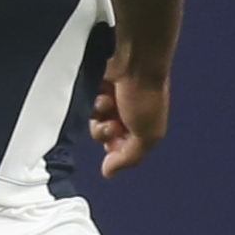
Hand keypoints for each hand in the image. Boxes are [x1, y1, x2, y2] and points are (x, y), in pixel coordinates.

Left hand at [88, 54, 172, 177]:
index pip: (119, 150)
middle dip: (105, 131)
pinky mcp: (99, 88)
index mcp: (141, 129)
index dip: (115, 150)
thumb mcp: (147, 136)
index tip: (117, 143)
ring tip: (110, 101)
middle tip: (114, 122)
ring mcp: (112, 101)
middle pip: (102, 136)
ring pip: (93, 119)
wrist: (136, 62)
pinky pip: (87, 101)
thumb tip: (109, 172)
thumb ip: (129, 158)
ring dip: (100, 113)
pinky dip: (94, 98)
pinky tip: (105, 90)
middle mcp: (126, 116)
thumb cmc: (147, 95)